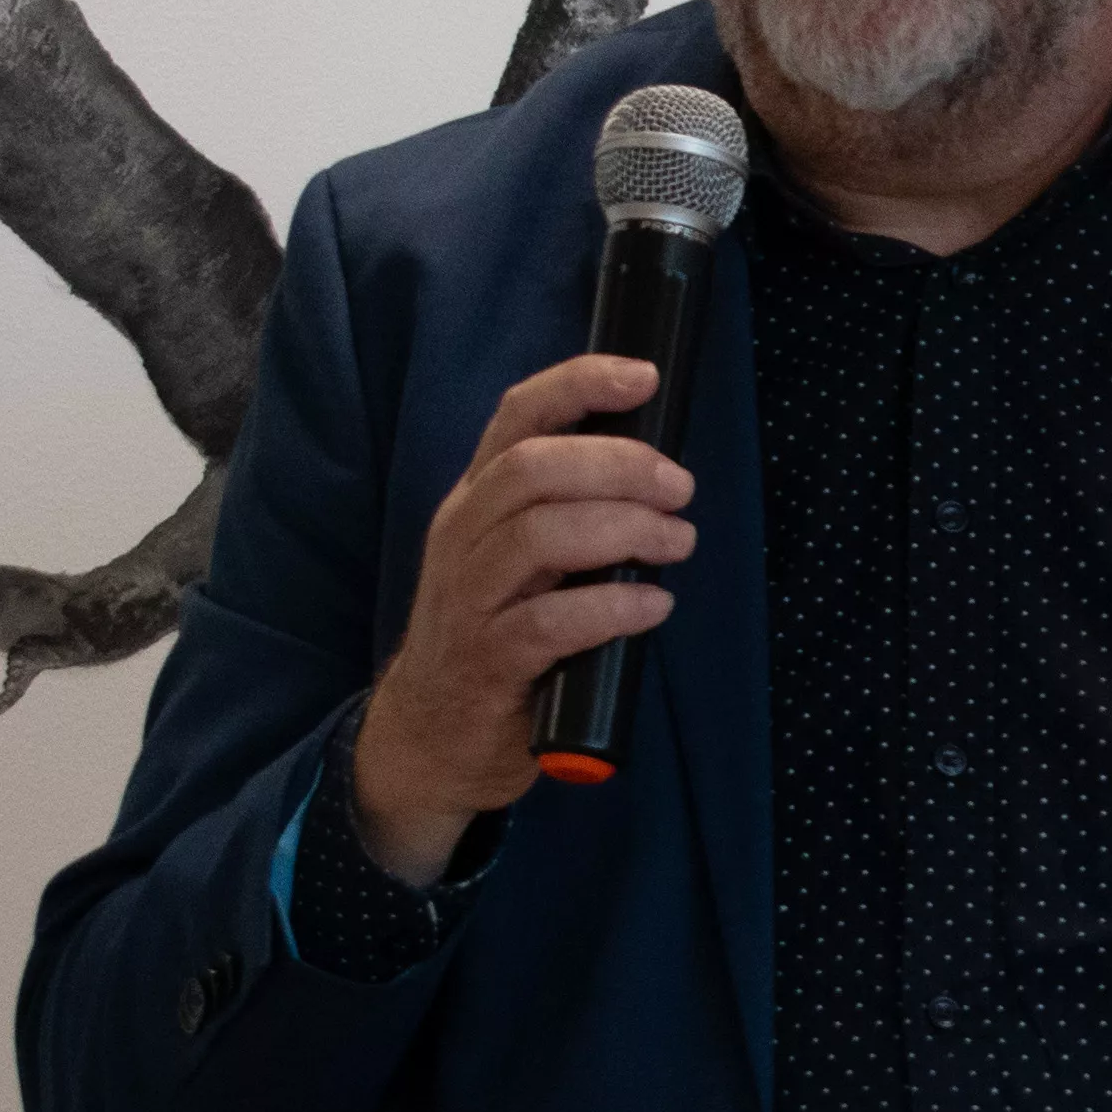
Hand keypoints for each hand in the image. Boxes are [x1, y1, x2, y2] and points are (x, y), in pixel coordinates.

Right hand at [343, 354, 695, 882]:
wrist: (430, 734)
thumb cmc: (496, 634)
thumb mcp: (520, 559)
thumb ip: (569, 512)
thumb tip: (658, 474)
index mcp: (477, 499)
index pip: (518, 417)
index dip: (580, 385)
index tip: (645, 377)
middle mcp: (463, 535)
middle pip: (533, 469)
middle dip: (620, 466)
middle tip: (681, 490)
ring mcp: (468, 597)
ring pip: (540, 534)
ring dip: (625, 530)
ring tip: (678, 542)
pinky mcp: (486, 660)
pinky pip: (550, 621)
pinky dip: (612, 606)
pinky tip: (652, 605)